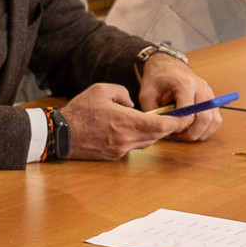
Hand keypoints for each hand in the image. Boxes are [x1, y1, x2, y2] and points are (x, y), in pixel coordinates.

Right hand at [58, 84, 178, 159]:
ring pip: (146, 143)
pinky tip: (129, 129)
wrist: (60, 133)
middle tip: (172, 117)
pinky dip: (137, 138)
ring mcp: (120, 150)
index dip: (176, 122)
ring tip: (150, 121)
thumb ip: (123, 93)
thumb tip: (132, 104)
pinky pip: (133, 147)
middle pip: (156, 136)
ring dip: (151, 133)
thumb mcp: (102, 90)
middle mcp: (126, 140)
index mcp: (126, 122)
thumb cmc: (80, 110)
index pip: (160, 126)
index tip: (185, 117)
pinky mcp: (113, 156)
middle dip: (165, 127)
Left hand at [137, 54, 221, 141]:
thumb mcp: (146, 94)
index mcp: (184, 84)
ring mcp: (208, 92)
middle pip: (205, 118)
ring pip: (215, 120)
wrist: (166, 64)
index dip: (180, 126)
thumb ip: (153, 112)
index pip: (189, 112)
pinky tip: (194, 129)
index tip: (170, 128)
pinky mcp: (211, 97)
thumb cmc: (156, 78)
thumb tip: (163, 129)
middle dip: (192, 133)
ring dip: (202, 132)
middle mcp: (201, 87)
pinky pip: (216, 117)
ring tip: (186, 133)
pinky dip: (208, 127)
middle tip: (179, 136)